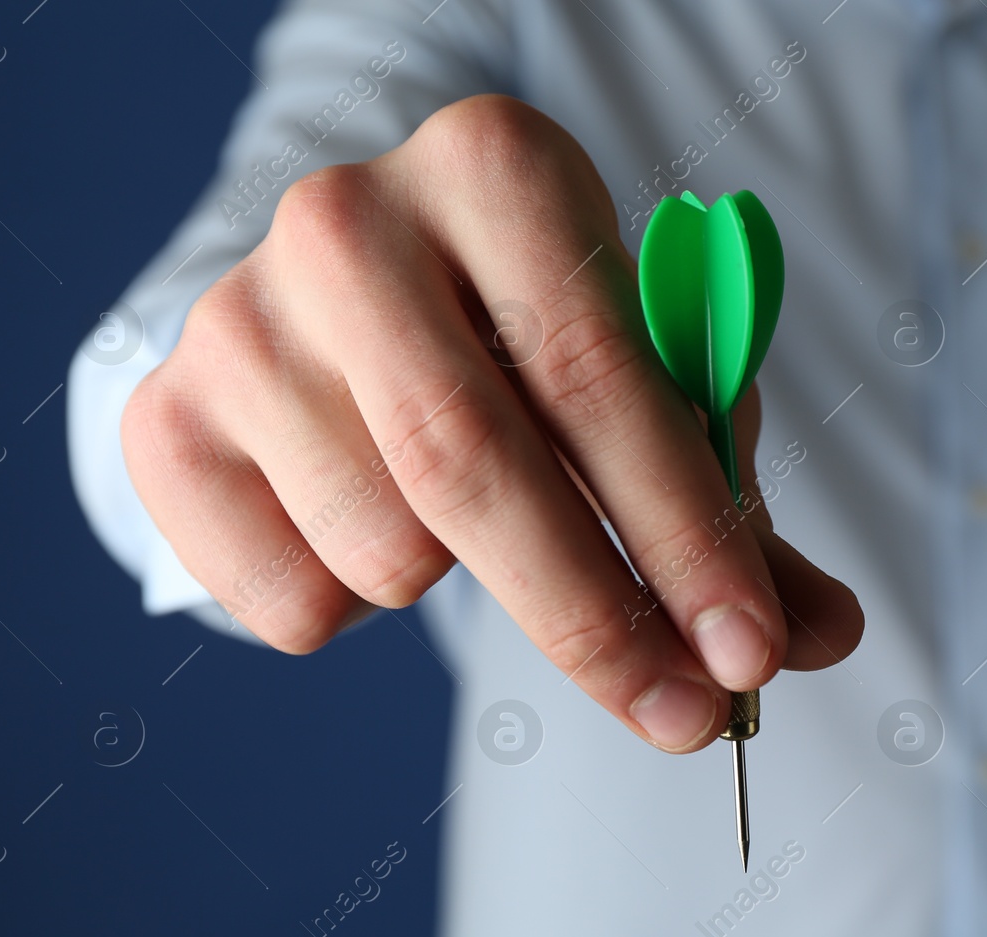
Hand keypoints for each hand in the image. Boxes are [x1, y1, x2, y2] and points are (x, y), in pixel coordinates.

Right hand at [121, 95, 863, 753]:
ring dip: (460, 587)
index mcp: (495, 171)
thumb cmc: (520, 340)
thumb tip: (821, 633)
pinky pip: (291, 604)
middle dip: (596, 620)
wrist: (344, 307)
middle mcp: (349, 222)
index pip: (600, 374)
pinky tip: (362, 525)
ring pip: (386, 549)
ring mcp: (238, 318)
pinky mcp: (165, 419)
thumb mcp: (634, 383)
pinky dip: (359, 611)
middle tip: (682, 716)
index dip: (686, 532)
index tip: (751, 656)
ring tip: (462, 521)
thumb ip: (724, 503)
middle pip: (475, 466)